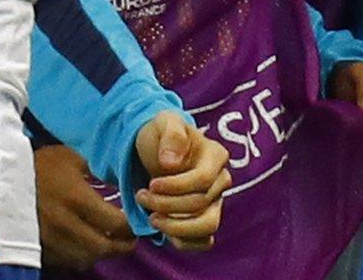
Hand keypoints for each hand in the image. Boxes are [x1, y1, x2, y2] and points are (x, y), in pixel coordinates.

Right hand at [33, 145, 134, 270]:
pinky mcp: (40, 249)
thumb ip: (97, 170)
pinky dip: (79, 255)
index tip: (135, 221)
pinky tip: (82, 244)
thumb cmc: (39, 164)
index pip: (116, 223)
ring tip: (106, 242)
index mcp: (76, 199)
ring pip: (86, 259)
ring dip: (100, 252)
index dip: (131, 225)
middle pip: (104, 248)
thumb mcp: (70, 157)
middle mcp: (65, 224)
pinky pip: (67, 261)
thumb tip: (121, 182)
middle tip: (128, 238)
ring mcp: (51, 240)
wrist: (1, 178)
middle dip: (122, 245)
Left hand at [132, 110, 229, 250]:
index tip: (151, 184)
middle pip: (201, 204)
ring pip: (207, 227)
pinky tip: (161, 229)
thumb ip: (171, 135)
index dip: (176, 186)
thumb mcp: (163, 121)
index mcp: (216, 156)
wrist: (155, 149)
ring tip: (151, 217)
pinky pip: (202, 241)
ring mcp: (215, 203)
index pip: (203, 180)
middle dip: (167, 204)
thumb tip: (171, 163)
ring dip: (175, 227)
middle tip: (141, 196)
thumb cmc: (161, 133)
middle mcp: (220, 181)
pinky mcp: (205, 220)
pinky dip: (182, 241)